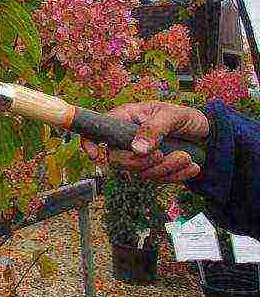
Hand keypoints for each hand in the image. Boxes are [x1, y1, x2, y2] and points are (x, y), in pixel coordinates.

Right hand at [82, 101, 208, 182]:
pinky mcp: (154, 169)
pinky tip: (193, 167)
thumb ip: (153, 130)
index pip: (96, 130)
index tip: (95, 156)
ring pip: (139, 172)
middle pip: (117, 159)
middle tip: (162, 154)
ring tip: (186, 157)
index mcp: (125, 119)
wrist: (207, 132)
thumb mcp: (171, 116)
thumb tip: (136, 150)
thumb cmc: (185, 117)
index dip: (89, 143)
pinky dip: (176, 176)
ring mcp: (139, 155)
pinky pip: (157, 179)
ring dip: (165, 169)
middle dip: (141, 163)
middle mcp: (127, 138)